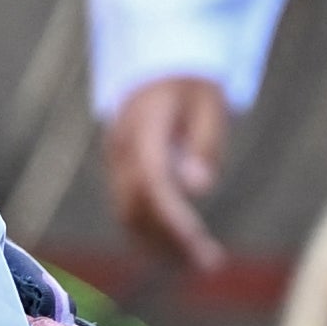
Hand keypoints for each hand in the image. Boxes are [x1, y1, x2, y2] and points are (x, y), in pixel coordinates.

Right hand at [100, 71, 233, 279]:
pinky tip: (183, 248)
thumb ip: (205, 143)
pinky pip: (131, 210)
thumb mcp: (210, 102)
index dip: (171, 216)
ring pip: (129, 216)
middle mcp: (121, 150)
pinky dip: (154, 233)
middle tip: (209, 263)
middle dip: (170, 241)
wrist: (157, 62)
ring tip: (203, 262)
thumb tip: (198, 189)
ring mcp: (117, 163)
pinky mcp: (122, 173)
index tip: (196, 242)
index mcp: (142, 128)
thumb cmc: (190, 82)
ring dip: (162, 244)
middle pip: (136, 208)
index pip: (150, 182)